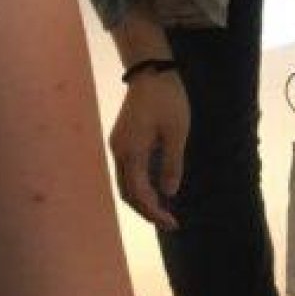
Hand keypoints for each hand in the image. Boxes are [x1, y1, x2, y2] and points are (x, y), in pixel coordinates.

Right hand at [109, 70, 189, 231]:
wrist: (151, 72)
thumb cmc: (168, 100)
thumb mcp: (176, 133)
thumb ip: (171, 163)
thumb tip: (169, 193)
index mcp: (131, 152)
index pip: (139, 194)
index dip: (155, 212)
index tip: (173, 223)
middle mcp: (119, 152)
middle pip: (127, 193)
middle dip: (146, 211)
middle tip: (169, 222)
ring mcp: (118, 145)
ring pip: (125, 182)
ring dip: (142, 199)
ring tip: (163, 210)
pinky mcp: (122, 139)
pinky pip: (128, 170)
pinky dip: (140, 184)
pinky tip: (156, 188)